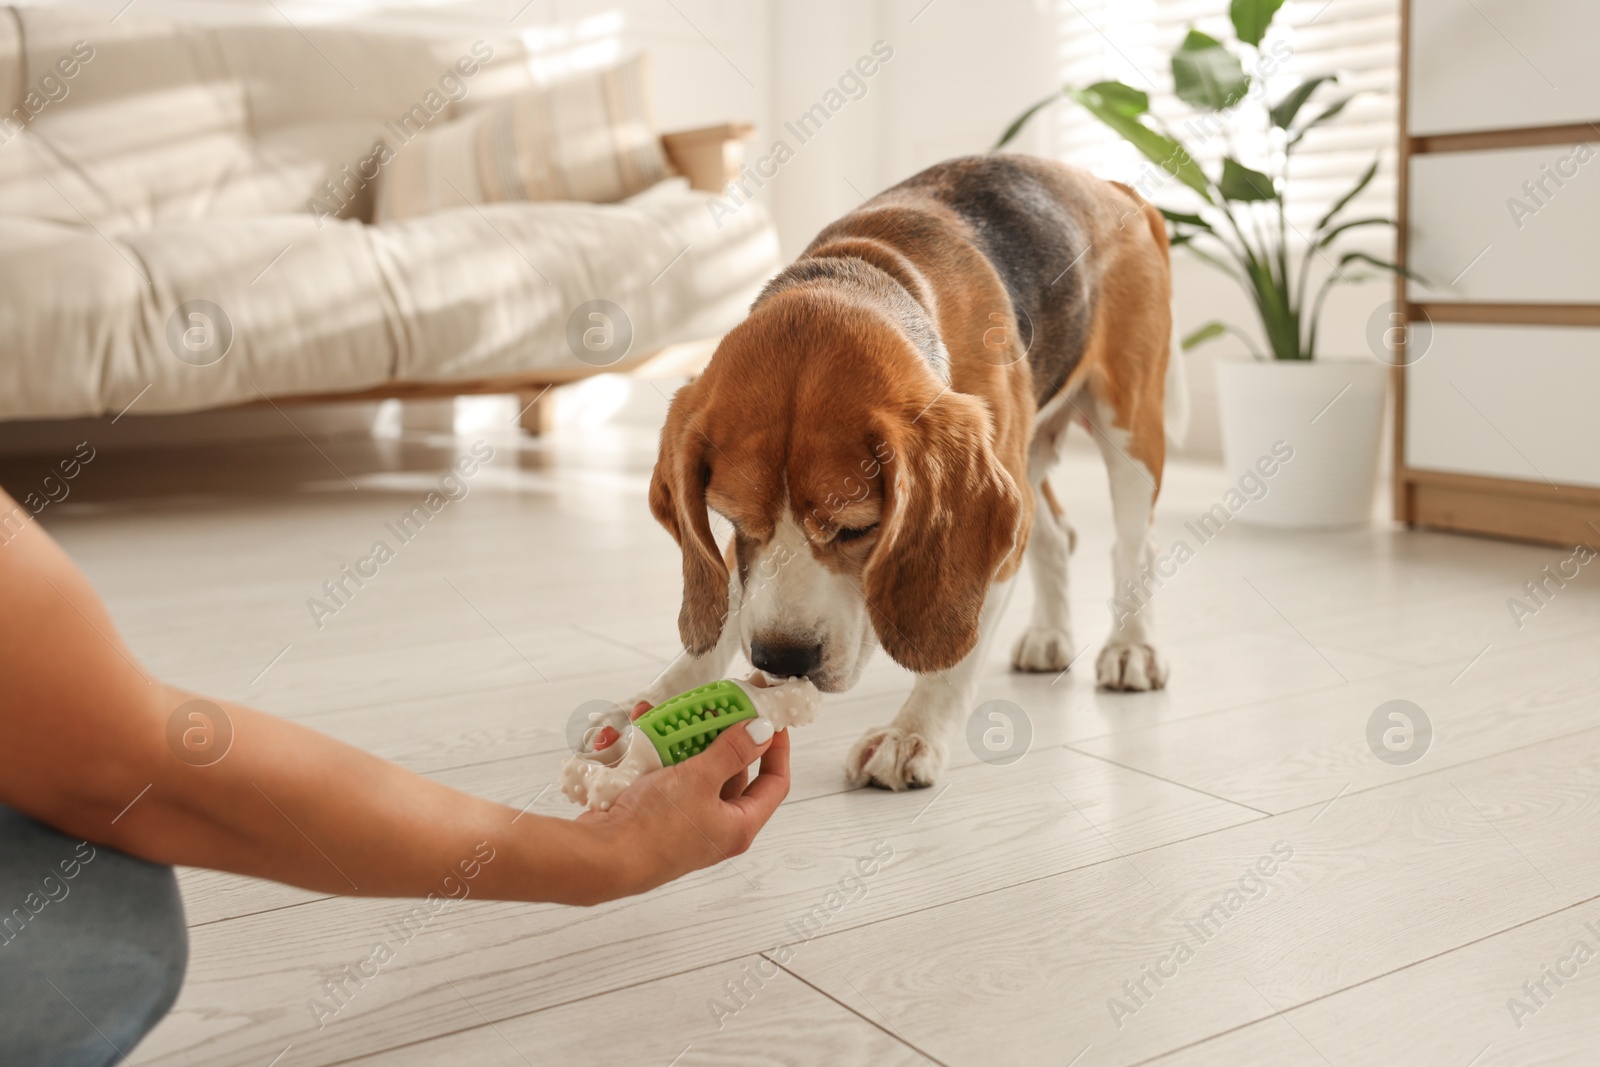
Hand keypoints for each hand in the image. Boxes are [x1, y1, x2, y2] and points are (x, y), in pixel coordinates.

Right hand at [575, 713, 789, 899]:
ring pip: (691, 768)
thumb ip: (732, 751)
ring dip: (679, 739)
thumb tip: (761, 731)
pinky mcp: (653, 813)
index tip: (770, 718)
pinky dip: (652, 751)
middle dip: (718, 736)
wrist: (601, 856)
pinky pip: (661, 774)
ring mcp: (683, 820)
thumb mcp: (700, 779)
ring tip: (667, 714)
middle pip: (730, 771)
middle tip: (714, 708)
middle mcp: (714, 825)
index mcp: (738, 825)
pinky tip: (637, 729)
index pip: (774, 782)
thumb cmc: (653, 830)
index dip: (776, 748)